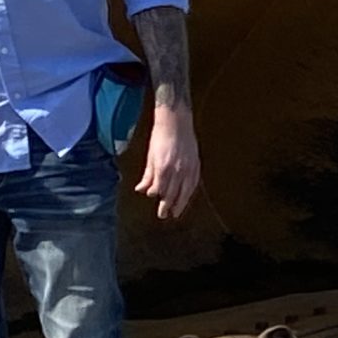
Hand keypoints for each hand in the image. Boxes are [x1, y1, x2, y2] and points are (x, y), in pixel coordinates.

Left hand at [137, 105, 201, 219]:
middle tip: (164, 216)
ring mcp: (188, 167)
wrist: (176, 122)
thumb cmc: (160, 137)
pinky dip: (190, 192)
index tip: (158, 207)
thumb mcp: (150, 156)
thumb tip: (142, 190)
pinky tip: (187, 197)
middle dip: (168, 206)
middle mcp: (177, 170)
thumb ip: (148, 175)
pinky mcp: (196, 164)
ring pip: (185, 191)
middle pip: (173, 193)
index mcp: (163, 168)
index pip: (161, 190)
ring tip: (177, 212)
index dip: (159, 199)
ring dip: (181, 203)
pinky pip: (193, 183)